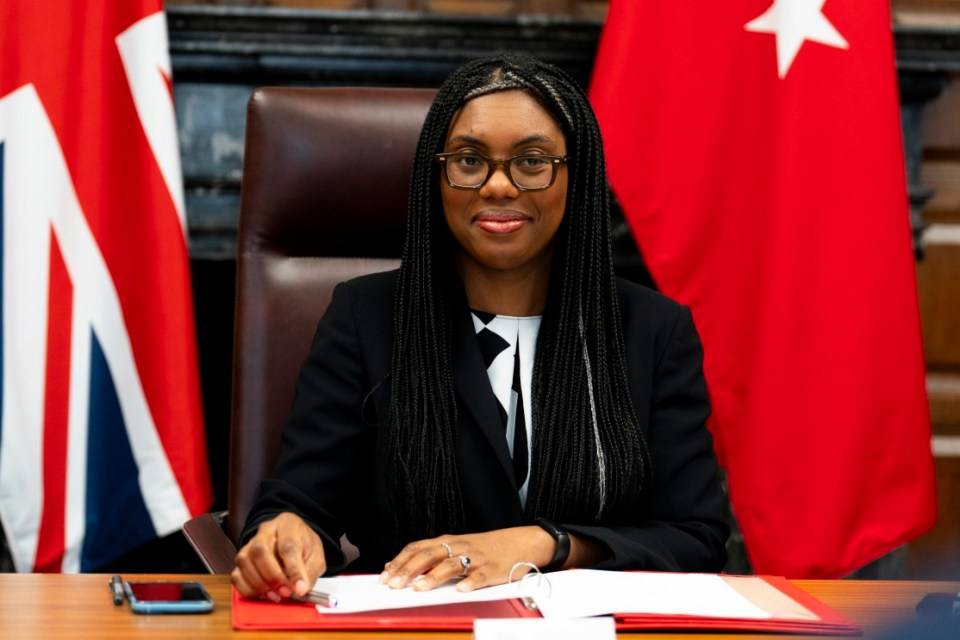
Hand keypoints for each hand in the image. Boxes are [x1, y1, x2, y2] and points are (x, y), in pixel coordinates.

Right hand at [231, 512, 326, 601]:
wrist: (293, 540)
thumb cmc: (304, 546)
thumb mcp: (316, 555)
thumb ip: (310, 570)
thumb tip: (301, 589)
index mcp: (288, 524)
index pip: (288, 545)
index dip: (294, 569)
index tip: (300, 588)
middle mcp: (266, 530)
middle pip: (260, 550)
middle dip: (273, 576)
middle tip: (286, 592)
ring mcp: (250, 543)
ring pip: (244, 561)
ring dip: (259, 584)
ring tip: (276, 595)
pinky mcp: (242, 558)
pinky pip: (236, 574)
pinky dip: (247, 588)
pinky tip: (263, 594)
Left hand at [378, 526, 554, 592]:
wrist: (521, 542)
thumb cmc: (486, 548)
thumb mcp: (457, 548)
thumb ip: (431, 556)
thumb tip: (398, 567)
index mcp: (448, 542)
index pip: (417, 548)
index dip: (400, 561)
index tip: (384, 575)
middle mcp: (459, 547)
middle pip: (429, 555)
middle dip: (409, 570)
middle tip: (393, 584)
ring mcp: (476, 557)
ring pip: (451, 565)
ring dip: (433, 577)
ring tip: (419, 588)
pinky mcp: (492, 569)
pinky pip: (479, 575)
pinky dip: (469, 582)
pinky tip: (460, 589)